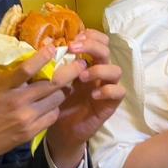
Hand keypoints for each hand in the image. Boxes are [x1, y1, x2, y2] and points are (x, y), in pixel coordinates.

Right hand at [0, 46, 68, 167]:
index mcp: (3, 87)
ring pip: (57, 100)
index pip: (27, 69)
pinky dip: (54, 108)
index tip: (53, 48)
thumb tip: (31, 64)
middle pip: (53, 84)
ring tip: (61, 87)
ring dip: (61, 91)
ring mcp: (26, 119)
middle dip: (69, 73)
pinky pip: (52, 116)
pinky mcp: (30, 133)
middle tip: (79, 66)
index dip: (44, 57)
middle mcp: (17, 102)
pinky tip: (49, 105)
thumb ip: (10, 77)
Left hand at [44, 29, 124, 167]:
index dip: (89, 35)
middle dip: (91, 46)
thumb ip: (56, 64)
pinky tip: (92, 94)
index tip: (72, 39)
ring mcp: (106, 87)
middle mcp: (99, 72)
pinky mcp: (110, 104)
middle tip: (73, 49)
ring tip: (81, 76)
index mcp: (87, 63)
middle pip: (106, 50)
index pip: (98, 41)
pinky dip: (107, 90)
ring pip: (116, 70)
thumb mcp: (54, 81)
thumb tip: (48, 43)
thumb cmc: (58, 103)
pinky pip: (118, 92)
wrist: (61, 131)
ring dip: (99, 69)